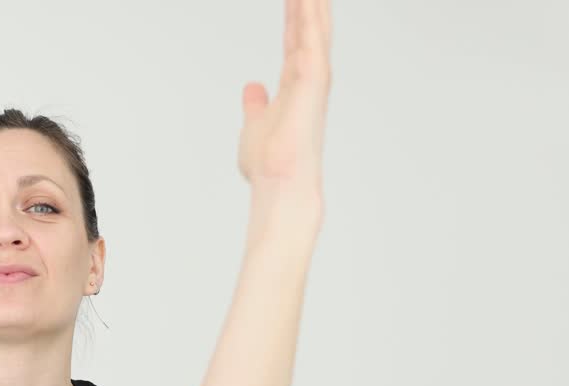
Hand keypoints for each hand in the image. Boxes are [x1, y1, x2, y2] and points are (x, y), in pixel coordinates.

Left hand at [238, 0, 333, 194]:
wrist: (278, 183)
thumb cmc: (269, 165)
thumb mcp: (254, 125)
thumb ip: (255, 105)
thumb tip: (252, 88)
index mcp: (295, 87)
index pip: (294, 42)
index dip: (293, 17)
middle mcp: (309, 80)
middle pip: (310, 30)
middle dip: (309, 5)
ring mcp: (314, 80)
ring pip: (316, 30)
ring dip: (314, 7)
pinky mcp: (313, 82)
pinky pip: (312, 41)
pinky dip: (310, 20)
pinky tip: (307, 1)